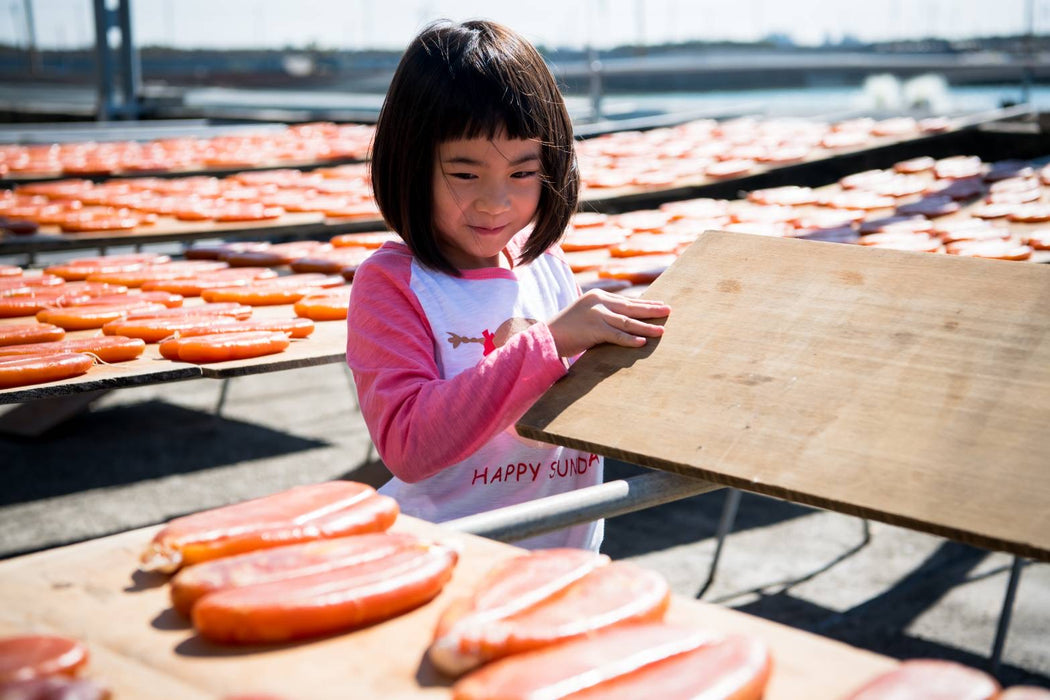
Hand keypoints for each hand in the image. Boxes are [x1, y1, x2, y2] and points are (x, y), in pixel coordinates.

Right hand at [547, 289, 670, 357]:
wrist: (546, 335)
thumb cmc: (567, 329)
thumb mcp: (587, 315)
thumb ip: (604, 314)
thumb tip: (625, 321)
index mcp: (598, 296)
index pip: (626, 300)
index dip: (645, 303)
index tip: (660, 305)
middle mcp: (599, 301)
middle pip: (630, 307)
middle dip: (651, 310)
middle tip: (668, 311)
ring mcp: (596, 314)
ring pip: (627, 321)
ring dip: (646, 326)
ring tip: (662, 330)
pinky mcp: (593, 329)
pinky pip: (616, 335)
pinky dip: (630, 339)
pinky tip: (642, 342)